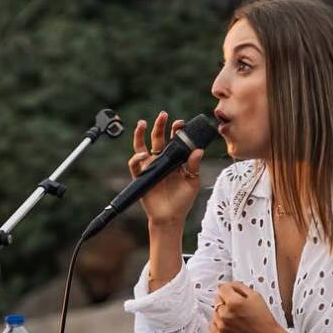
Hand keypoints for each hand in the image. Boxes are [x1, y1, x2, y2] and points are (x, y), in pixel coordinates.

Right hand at [128, 111, 204, 228]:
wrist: (170, 217)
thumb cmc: (183, 200)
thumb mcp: (193, 182)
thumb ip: (194, 166)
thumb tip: (198, 150)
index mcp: (175, 159)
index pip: (175, 140)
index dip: (176, 130)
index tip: (180, 124)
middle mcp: (161, 160)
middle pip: (158, 138)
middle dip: (160, 125)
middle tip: (163, 114)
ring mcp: (150, 167)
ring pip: (142, 146)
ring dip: (140, 134)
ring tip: (142, 123)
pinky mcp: (141, 176)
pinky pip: (135, 164)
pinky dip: (136, 158)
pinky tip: (142, 154)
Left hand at [209, 282, 300, 332]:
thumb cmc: (264, 321)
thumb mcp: (256, 297)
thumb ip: (240, 287)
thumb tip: (229, 284)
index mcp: (234, 303)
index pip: (222, 289)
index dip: (229, 289)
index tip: (231, 292)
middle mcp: (225, 315)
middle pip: (217, 300)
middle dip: (226, 301)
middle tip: (238, 309)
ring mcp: (221, 327)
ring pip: (215, 313)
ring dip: (223, 313)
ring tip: (237, 319)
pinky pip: (213, 326)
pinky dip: (219, 325)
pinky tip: (231, 326)